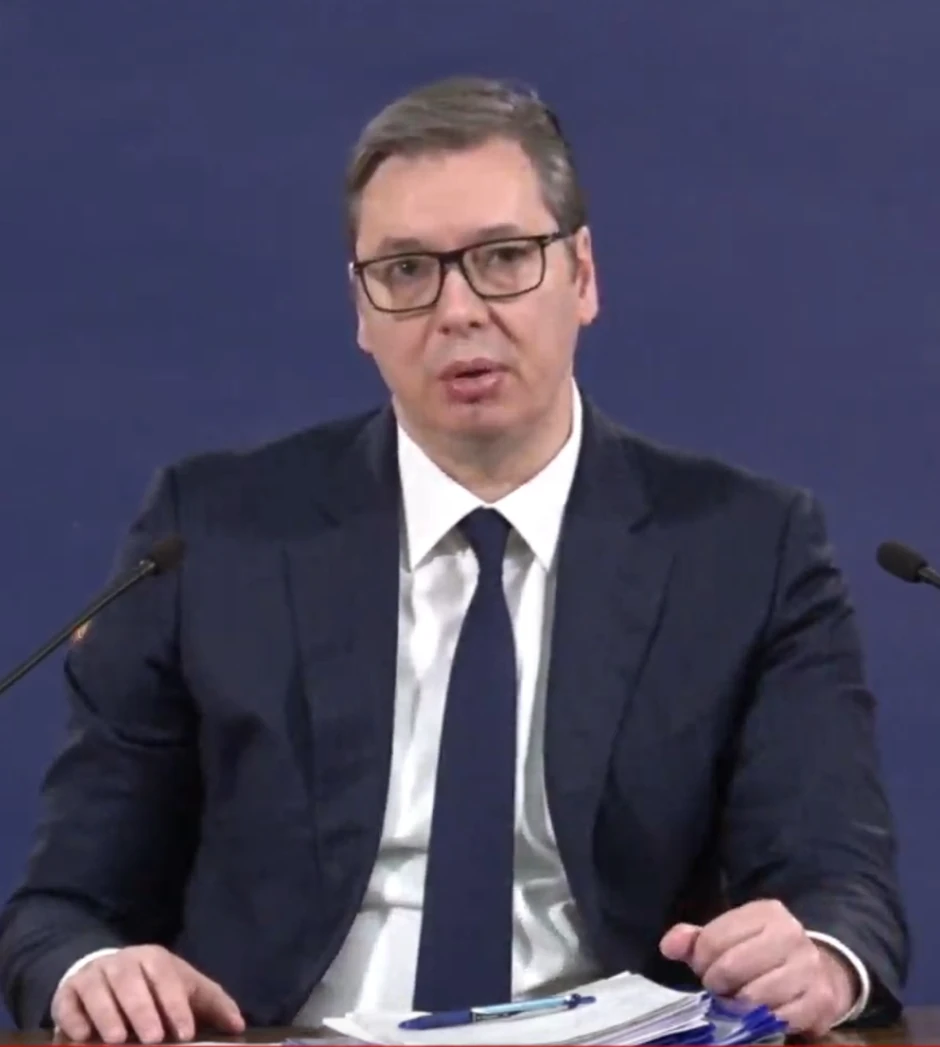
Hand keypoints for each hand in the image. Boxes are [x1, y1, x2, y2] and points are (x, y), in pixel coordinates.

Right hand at [51, 945, 245, 1043]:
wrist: (106, 971)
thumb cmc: (153, 985)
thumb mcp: (183, 987)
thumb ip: (211, 1004)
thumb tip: (239, 1026)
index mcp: (154, 959)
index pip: (166, 977)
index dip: (176, 1004)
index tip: (185, 1034)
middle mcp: (123, 963)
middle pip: (131, 982)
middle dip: (143, 1010)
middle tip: (153, 1039)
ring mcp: (93, 976)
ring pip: (98, 990)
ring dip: (107, 1015)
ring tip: (118, 1040)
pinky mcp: (67, 993)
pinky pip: (68, 1004)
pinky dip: (74, 1020)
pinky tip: (82, 1038)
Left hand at [660, 899, 856, 1035]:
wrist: (821, 972)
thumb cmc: (762, 954)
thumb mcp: (729, 937)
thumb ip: (695, 940)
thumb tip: (668, 946)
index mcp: (767, 912)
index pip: (714, 939)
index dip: (701, 961)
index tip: (704, 968)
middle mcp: (791, 934)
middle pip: (732, 966)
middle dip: (717, 983)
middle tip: (718, 988)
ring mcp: (809, 967)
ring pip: (754, 996)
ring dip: (738, 1005)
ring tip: (737, 1000)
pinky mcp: (819, 1000)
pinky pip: (778, 1018)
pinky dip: (762, 1021)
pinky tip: (759, 1013)